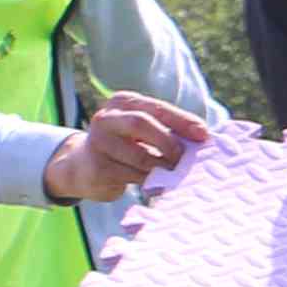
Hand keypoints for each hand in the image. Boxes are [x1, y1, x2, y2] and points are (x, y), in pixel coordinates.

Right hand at [42, 94, 211, 203]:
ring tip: (172, 173)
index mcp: (123, 102)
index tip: (204, 134)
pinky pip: (133, 176)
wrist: (82, 166)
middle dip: (168, 142)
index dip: (182, 121)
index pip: (157, 108)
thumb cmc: (125, 144)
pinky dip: (151, 181)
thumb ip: (168, 129)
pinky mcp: (98, 168)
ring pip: (140, 156)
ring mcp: (99, 143)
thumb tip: (203, 138)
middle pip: (141, 124)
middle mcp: (107, 119)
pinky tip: (156, 183)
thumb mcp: (142, 129)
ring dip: (162, 167)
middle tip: (182, 157)